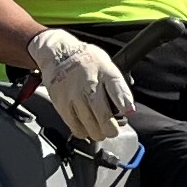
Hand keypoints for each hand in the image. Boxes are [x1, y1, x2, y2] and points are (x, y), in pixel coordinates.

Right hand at [23, 27, 136, 144]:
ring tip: (100, 131)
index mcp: (105, 73)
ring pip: (90, 126)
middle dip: (111, 129)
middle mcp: (89, 85)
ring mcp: (74, 97)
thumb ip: (118, 86)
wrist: (58, 54)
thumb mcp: (107, 65)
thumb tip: (128, 108)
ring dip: (98, 133)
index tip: (127, 112)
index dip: (124, 103)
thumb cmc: (86, 61)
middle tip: (112, 130)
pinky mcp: (62, 105)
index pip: (118, 90)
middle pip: (104, 116)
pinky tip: (86, 128)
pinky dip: (82, 131)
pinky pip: (75, 126)